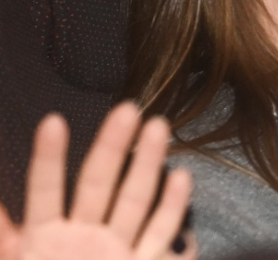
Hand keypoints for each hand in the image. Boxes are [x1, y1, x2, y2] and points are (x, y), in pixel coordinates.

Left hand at [0, 104, 194, 259]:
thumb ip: (3, 237)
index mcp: (43, 238)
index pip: (44, 191)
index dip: (48, 158)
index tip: (52, 121)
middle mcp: (83, 238)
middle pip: (98, 184)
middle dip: (112, 146)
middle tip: (126, 109)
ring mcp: (115, 250)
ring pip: (135, 200)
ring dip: (147, 163)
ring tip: (158, 127)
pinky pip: (160, 234)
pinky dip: (172, 208)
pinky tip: (181, 177)